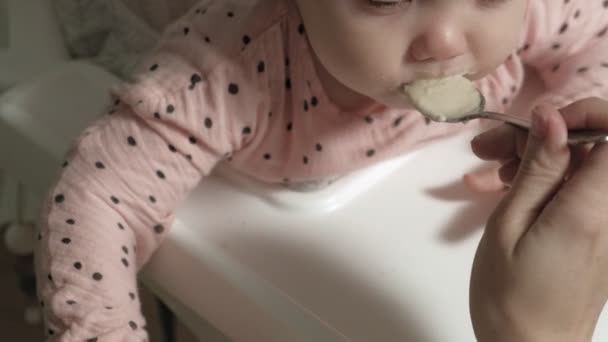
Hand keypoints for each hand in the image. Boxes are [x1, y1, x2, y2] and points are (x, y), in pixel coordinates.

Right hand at [469, 100, 607, 341]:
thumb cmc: (509, 295)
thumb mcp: (508, 226)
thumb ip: (538, 170)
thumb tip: (552, 118)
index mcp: (592, 208)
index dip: (584, 114)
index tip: (539, 126)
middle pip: (594, 145)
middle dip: (542, 136)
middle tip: (488, 150)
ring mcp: (607, 222)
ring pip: (580, 164)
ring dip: (536, 158)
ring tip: (487, 174)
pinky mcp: (596, 231)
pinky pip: (576, 188)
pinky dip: (543, 181)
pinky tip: (503, 190)